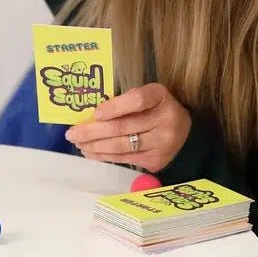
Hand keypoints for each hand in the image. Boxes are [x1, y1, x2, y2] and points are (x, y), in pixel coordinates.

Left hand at [64, 83, 191, 172]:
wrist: (185, 133)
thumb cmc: (156, 109)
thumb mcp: (147, 97)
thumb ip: (124, 102)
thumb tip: (89, 115)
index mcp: (160, 97)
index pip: (137, 100)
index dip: (114, 107)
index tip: (95, 114)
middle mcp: (164, 120)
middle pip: (123, 127)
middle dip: (92, 132)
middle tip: (71, 134)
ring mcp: (162, 143)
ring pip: (121, 146)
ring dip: (95, 146)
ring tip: (78, 143)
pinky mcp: (156, 160)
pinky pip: (125, 158)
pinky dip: (104, 156)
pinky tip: (91, 152)